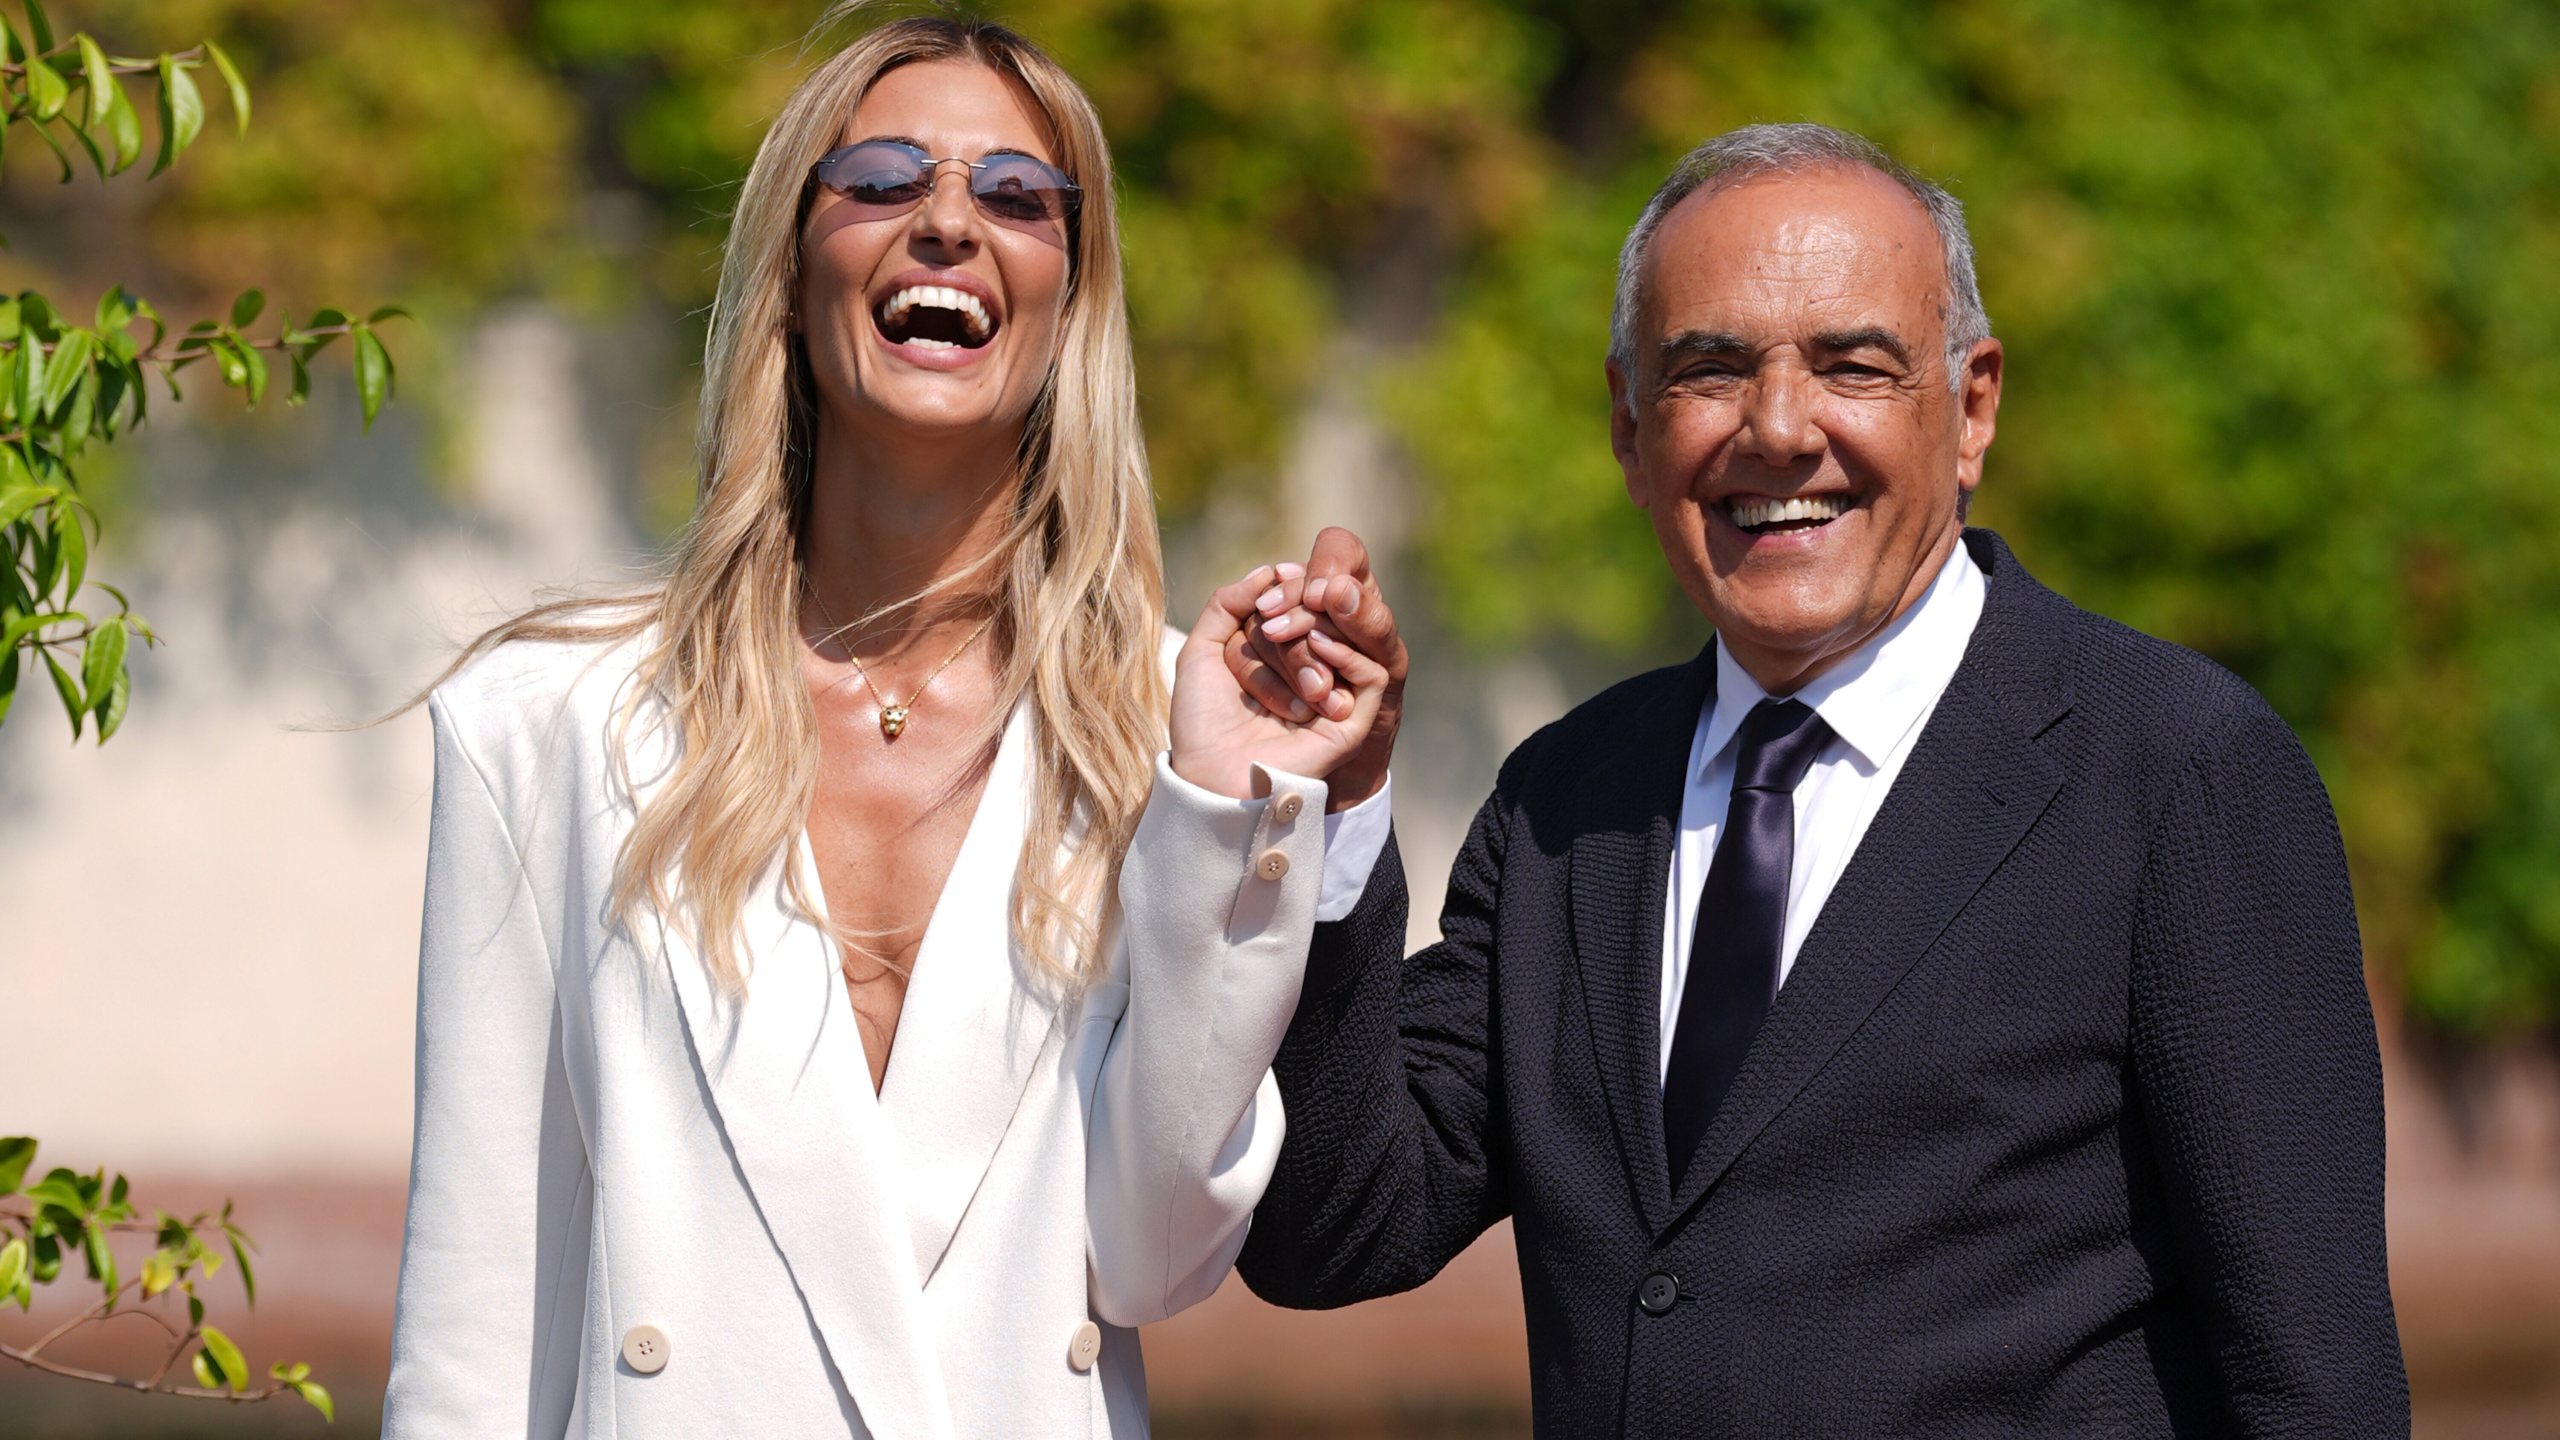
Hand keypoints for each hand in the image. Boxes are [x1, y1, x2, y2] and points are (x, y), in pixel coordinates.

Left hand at [1170, 560, 1392, 800]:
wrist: (1209, 774)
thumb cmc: (1202, 720)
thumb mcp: (1203, 650)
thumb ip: (1227, 603)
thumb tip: (1271, 570)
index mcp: (1280, 659)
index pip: (1299, 608)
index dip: (1284, 595)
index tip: (1260, 603)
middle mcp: (1311, 675)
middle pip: (1321, 622)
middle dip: (1289, 618)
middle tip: (1264, 630)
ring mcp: (1333, 697)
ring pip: (1341, 642)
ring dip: (1303, 638)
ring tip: (1276, 645)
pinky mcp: (1351, 722)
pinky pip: (1371, 675)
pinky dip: (1345, 653)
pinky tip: (1316, 646)